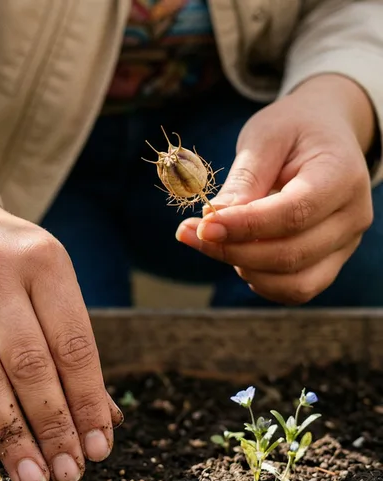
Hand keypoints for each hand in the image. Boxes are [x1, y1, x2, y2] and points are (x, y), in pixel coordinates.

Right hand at [0, 175, 122, 480]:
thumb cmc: (5, 262)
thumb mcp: (46, 281)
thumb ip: (70, 343)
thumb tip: (104, 421)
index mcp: (42, 261)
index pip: (72, 343)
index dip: (87, 401)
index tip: (99, 448)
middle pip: (29, 364)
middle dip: (52, 427)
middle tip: (68, 474)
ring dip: (11, 436)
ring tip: (32, 478)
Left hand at [176, 74, 376, 304]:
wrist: (325, 132)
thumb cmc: (293, 130)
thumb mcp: (265, 138)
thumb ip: (244, 179)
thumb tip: (214, 220)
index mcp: (342, 175)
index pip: (294, 213)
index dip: (245, 226)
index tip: (202, 224)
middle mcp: (353, 216)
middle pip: (291, 254)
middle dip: (232, 251)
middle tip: (189, 233)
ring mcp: (345, 243)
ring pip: (294, 282)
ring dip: (243, 269)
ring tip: (213, 242)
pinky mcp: (330, 260)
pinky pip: (295, 289)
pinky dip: (260, 281)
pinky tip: (236, 256)